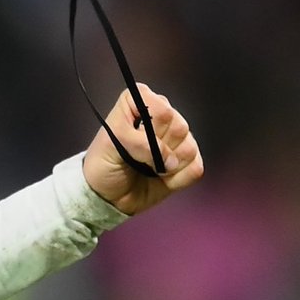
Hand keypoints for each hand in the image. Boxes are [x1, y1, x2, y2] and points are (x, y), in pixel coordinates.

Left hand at [82, 84, 204, 215]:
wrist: (109, 195)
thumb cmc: (103, 163)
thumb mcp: (109, 146)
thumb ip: (137, 142)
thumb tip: (169, 158)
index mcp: (139, 104)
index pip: (161, 106)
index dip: (153, 125)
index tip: (138, 136)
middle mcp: (162, 117)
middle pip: (179, 126)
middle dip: (160, 148)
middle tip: (140, 157)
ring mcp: (177, 140)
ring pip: (190, 148)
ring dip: (168, 166)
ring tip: (149, 168)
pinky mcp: (188, 162)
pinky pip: (196, 168)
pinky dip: (177, 179)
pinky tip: (162, 178)